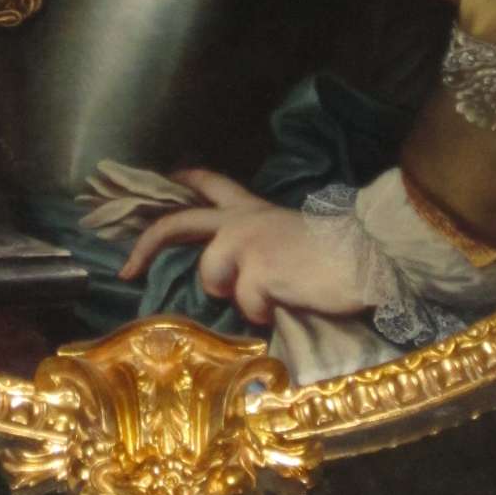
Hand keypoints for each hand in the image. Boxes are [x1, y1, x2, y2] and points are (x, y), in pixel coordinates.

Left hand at [118, 168, 369, 324]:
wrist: (368, 254)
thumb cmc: (339, 251)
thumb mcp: (291, 236)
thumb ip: (260, 247)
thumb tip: (241, 277)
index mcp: (253, 210)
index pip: (213, 185)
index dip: (186, 182)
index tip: (166, 180)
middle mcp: (241, 222)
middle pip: (179, 224)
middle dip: (146, 245)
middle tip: (126, 270)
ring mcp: (245, 245)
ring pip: (212, 279)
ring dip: (237, 296)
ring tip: (275, 295)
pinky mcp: (256, 272)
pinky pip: (246, 306)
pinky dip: (266, 314)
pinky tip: (291, 303)